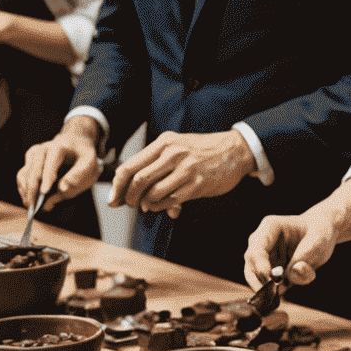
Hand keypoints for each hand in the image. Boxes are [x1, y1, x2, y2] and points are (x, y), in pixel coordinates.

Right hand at [18, 121, 100, 210]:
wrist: (75, 141)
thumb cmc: (83, 153)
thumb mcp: (90, 160)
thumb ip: (79, 173)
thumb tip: (63, 188)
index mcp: (58, 147)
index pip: (50, 164)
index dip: (47, 178)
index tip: (44, 192)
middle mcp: (42, 149)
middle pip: (34, 171)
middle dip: (33, 190)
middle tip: (34, 206)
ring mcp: (34, 153)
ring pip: (25, 174)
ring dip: (26, 191)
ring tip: (31, 206)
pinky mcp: (29, 159)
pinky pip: (23, 175)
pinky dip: (24, 188)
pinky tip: (29, 199)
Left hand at [109, 129, 254, 216]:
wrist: (236, 150)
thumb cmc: (203, 151)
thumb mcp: (178, 147)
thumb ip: (156, 164)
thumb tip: (131, 190)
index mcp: (164, 143)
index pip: (130, 167)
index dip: (117, 186)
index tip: (114, 198)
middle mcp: (173, 154)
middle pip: (138, 181)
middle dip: (129, 198)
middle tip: (130, 204)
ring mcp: (186, 169)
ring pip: (153, 193)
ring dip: (146, 204)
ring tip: (147, 206)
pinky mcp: (198, 184)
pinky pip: (171, 200)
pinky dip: (161, 207)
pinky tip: (162, 207)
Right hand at [244, 212, 338, 290]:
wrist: (323, 233)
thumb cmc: (319, 232)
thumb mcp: (319, 242)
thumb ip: (306, 258)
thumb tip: (292, 275)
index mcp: (271, 227)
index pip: (257, 247)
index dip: (260, 265)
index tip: (270, 279)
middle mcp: (262, 240)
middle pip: (251, 262)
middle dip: (260, 279)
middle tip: (274, 293)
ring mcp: (263, 255)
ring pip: (253, 275)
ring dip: (265, 287)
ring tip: (280, 294)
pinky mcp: (267, 268)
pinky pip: (263, 282)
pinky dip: (270, 290)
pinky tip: (283, 292)